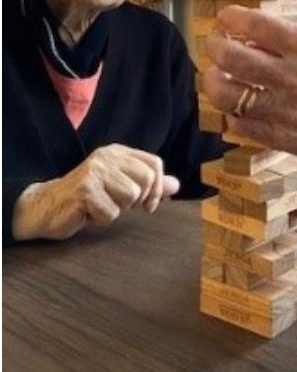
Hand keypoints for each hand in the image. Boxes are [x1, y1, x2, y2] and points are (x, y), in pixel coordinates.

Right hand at [12, 144, 180, 241]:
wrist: (46, 207)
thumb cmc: (88, 199)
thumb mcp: (121, 188)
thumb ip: (148, 184)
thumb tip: (176, 185)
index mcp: (118, 152)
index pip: (154, 164)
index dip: (157, 187)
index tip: (148, 204)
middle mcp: (107, 156)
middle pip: (145, 180)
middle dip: (135, 200)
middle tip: (116, 204)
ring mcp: (95, 171)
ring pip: (130, 197)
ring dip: (116, 210)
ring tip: (98, 206)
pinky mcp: (85, 189)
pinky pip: (111, 213)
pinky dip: (101, 219)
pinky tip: (87, 213)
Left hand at [203, 6, 296, 200]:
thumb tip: (296, 10)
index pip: (255, 23)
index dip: (231, 17)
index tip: (226, 17)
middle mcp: (294, 77)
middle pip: (230, 56)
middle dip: (214, 46)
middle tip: (214, 45)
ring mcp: (285, 110)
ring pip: (225, 93)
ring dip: (214, 81)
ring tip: (217, 76)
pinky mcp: (281, 138)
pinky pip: (238, 124)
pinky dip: (232, 114)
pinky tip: (238, 107)